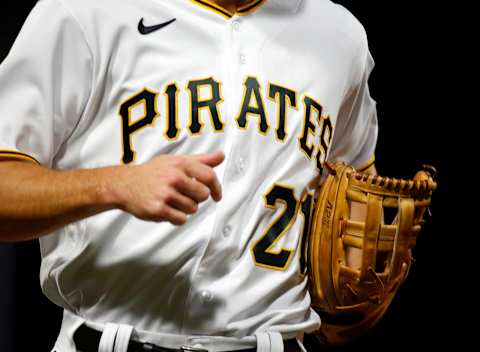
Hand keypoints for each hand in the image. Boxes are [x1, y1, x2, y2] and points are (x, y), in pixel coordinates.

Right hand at [108, 151, 224, 224]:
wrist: (125, 184)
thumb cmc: (153, 172)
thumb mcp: (176, 161)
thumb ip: (201, 160)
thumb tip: (221, 156)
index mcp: (180, 164)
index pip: (209, 176)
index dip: (216, 188)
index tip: (216, 196)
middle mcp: (174, 177)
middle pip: (203, 196)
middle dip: (197, 198)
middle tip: (185, 195)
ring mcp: (166, 194)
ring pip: (192, 209)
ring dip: (186, 208)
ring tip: (172, 201)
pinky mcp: (159, 209)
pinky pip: (181, 220)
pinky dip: (176, 217)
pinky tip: (167, 209)